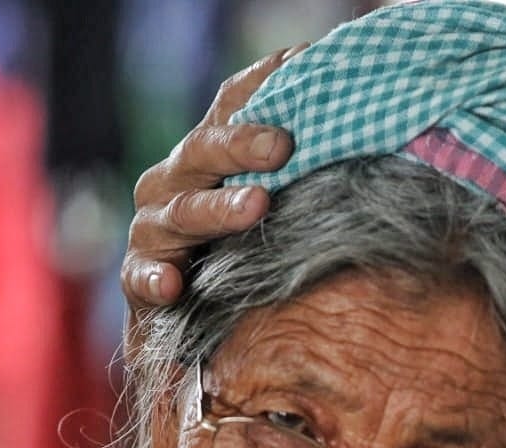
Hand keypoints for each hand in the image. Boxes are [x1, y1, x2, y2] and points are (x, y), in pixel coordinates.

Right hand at [121, 44, 305, 309]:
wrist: (194, 323)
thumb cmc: (242, 250)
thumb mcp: (272, 202)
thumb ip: (302, 167)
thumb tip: (366, 127)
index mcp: (207, 157)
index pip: (229, 107)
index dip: (259, 85)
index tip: (299, 66)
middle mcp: (174, 184)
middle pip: (203, 152)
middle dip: (241, 145)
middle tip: (282, 145)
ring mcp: (153, 229)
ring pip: (180, 212)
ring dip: (217, 209)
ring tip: (256, 205)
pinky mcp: (140, 277)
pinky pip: (142, 275)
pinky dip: (155, 277)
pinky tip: (173, 284)